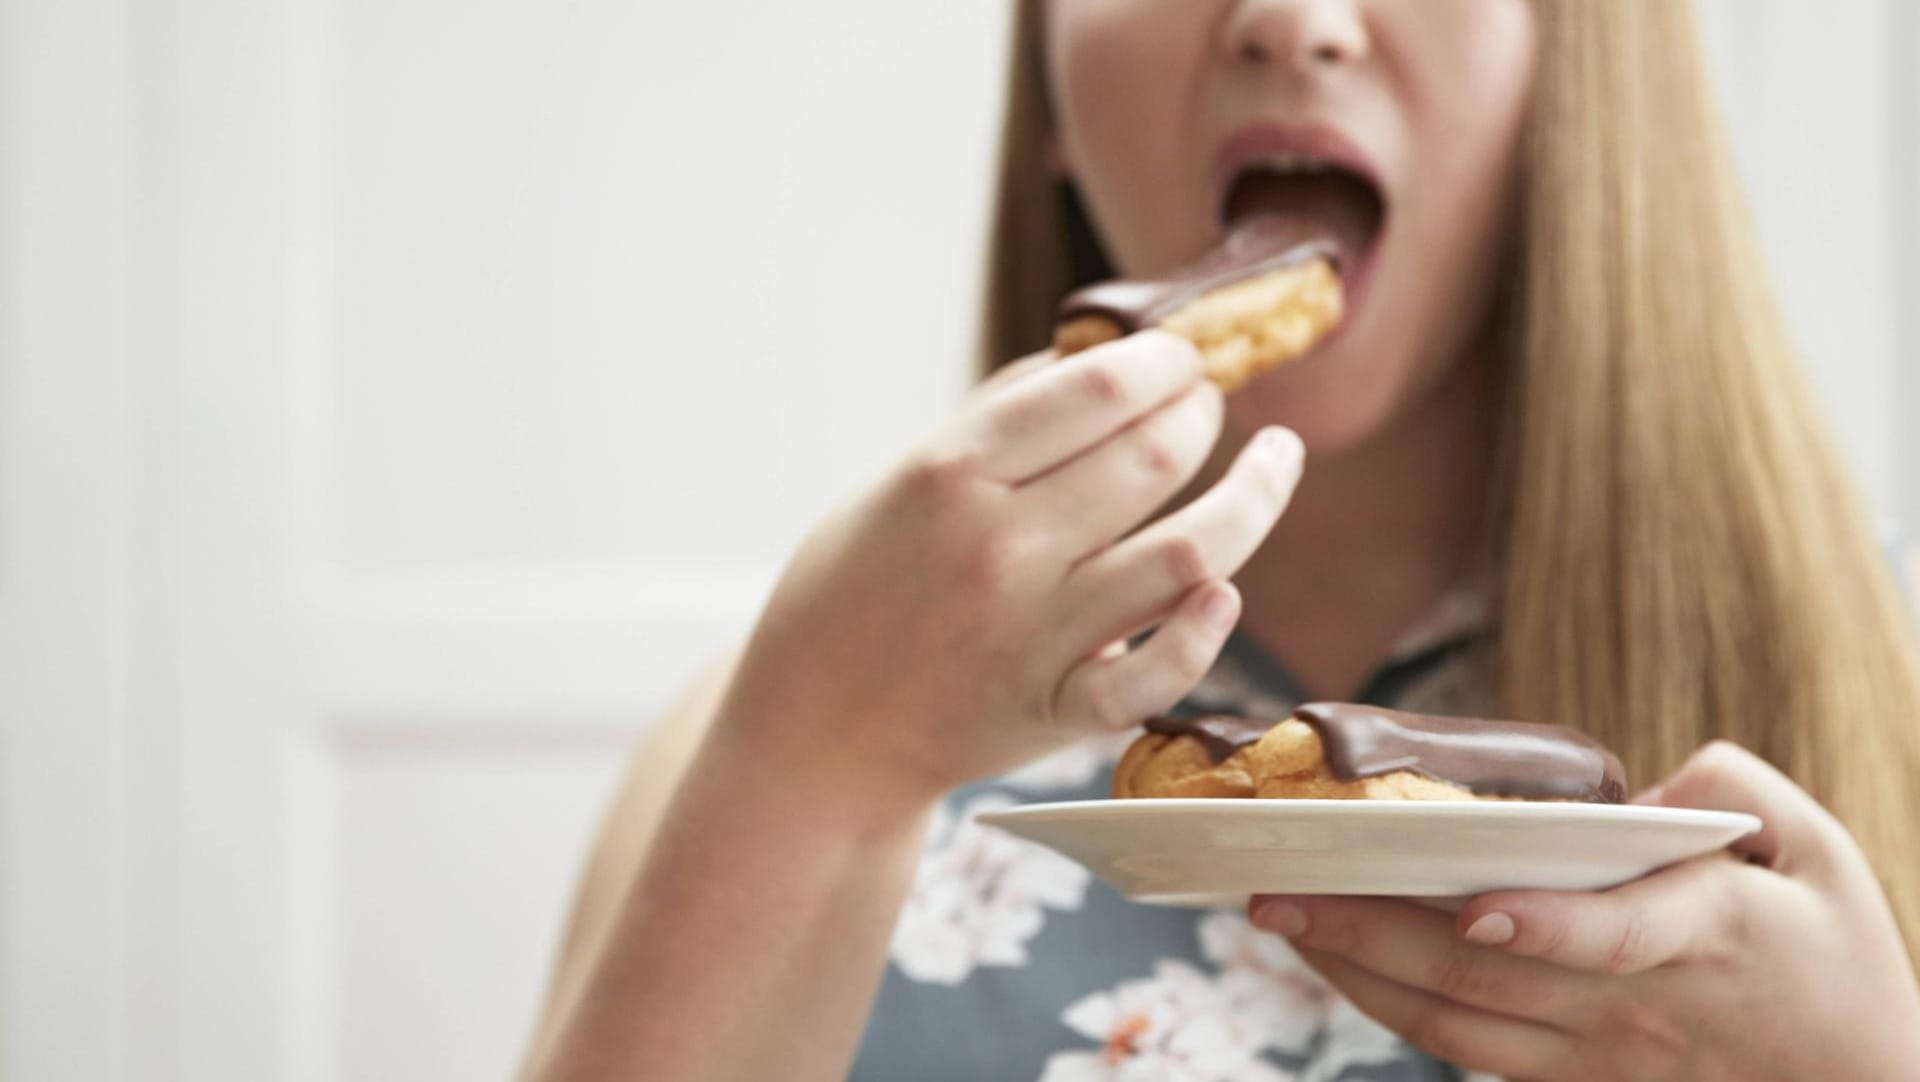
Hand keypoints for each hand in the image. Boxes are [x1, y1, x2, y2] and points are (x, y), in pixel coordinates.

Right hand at [720, 332, 1303, 801]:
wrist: (815, 727)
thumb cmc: (854, 590)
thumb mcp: (896, 479)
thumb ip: (997, 416)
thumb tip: (1100, 354)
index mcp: (950, 474)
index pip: (1097, 389)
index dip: (1163, 359)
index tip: (1182, 354)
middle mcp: (1001, 548)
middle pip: (1156, 456)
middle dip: (1205, 413)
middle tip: (1211, 402)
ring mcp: (1036, 634)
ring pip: (1193, 553)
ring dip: (1257, 495)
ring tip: (1276, 460)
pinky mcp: (1058, 710)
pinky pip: (1160, 673)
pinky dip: (1205, 630)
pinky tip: (1224, 589)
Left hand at [1248, 741, 1919, 1080]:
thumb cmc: (1835, 955)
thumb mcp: (1819, 852)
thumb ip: (1731, 794)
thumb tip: (1641, 786)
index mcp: (1702, 934)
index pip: (1613, 938)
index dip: (1543, 926)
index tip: (1474, 909)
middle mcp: (1631, 1006)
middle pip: (1488, 980)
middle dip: (1373, 934)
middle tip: (1279, 890)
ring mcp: (1594, 1055)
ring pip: (1457, 1026)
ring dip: (1358, 973)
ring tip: (1281, 921)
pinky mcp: (1571, 1081)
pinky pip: (1465, 1052)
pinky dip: (1391, 1009)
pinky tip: (1336, 963)